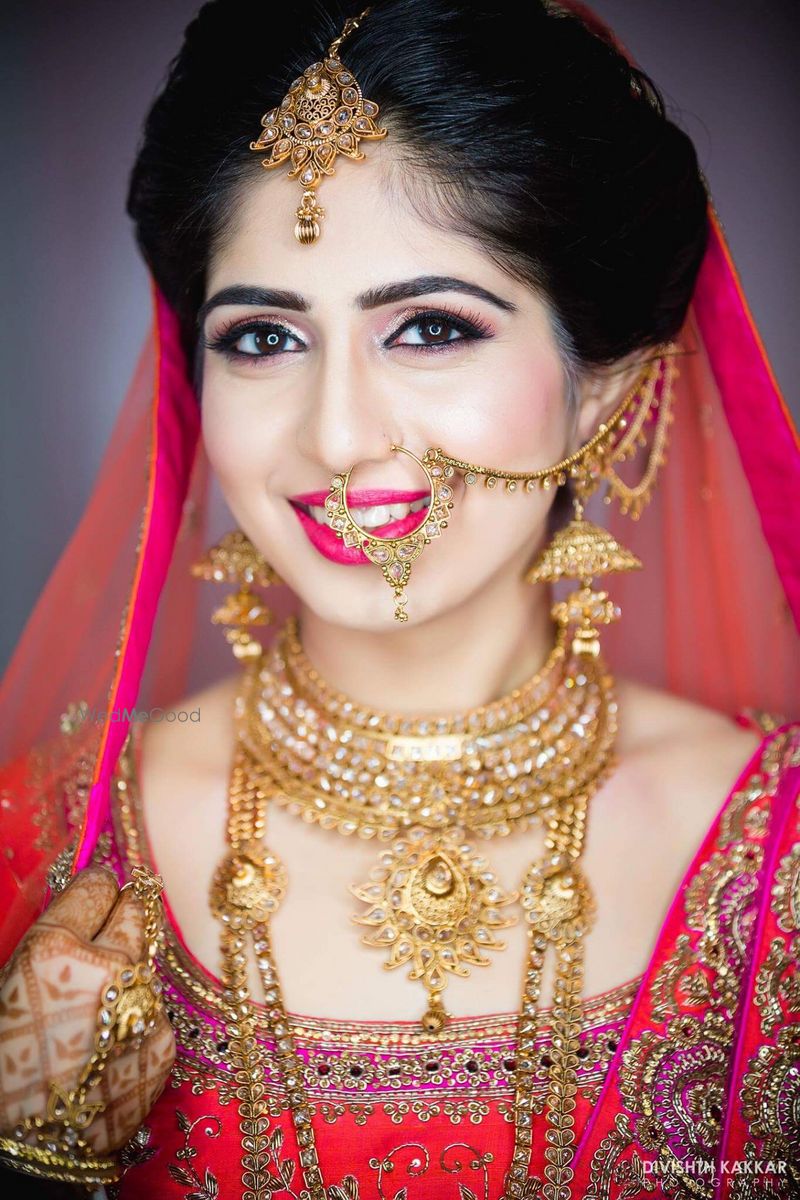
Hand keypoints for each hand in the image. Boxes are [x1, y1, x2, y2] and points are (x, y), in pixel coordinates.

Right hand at [0, 867, 175, 1153]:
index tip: (96, 887)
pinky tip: (114, 1040)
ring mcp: (144, 1003)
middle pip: (136, 911)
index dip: (94, 886)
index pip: (94, 886)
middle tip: (114, 919)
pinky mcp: (165, 1040)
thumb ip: (47, 947)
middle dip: (124, 911)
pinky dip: (141, 1015)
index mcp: (54, 950)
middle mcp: (109, 967)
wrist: (31, 1153)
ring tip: (106, 999)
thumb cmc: (6, 1069)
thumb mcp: (7, 989)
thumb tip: (73, 915)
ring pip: (147, 963)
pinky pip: (156, 1009)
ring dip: (131, 971)